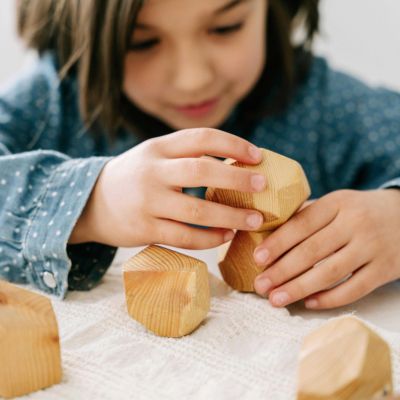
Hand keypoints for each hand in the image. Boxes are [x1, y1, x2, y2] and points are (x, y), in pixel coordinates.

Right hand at [69, 128, 265, 248]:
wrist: (90, 202)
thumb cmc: (134, 177)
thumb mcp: (154, 157)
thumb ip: (186, 157)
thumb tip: (236, 164)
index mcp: (158, 148)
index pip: (201, 138)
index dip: (233, 144)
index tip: (257, 156)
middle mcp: (152, 171)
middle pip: (202, 171)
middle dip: (238, 179)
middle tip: (262, 186)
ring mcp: (147, 202)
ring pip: (197, 211)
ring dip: (231, 216)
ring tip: (255, 220)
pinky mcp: (144, 229)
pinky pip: (185, 237)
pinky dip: (210, 239)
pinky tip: (226, 236)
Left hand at [252, 189, 399, 308]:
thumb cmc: (360, 211)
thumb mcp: (337, 203)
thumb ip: (308, 216)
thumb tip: (268, 234)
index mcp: (338, 203)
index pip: (302, 224)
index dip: (278, 242)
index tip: (257, 258)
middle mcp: (355, 223)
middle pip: (312, 251)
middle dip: (282, 271)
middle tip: (260, 285)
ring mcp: (372, 247)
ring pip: (330, 273)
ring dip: (299, 288)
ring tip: (276, 299)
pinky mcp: (386, 269)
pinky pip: (355, 289)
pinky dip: (330, 299)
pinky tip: (309, 303)